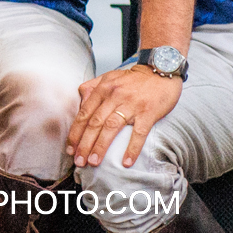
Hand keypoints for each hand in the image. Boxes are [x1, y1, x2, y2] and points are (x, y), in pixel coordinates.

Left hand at [66, 65, 183, 169]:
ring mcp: (132, 105)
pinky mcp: (148, 113)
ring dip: (101, 147)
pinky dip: (132, 148)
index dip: (76, 133)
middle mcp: (115, 96)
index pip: (85, 114)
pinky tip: (126, 162)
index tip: (70, 148)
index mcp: (104, 89)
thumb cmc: (134, 78)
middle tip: (79, 161)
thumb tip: (79, 99)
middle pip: (95, 123)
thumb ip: (92, 87)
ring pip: (111, 128)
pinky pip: (138, 133)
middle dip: (84, 144)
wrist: (162, 70)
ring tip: (94, 162)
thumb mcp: (110, 77)